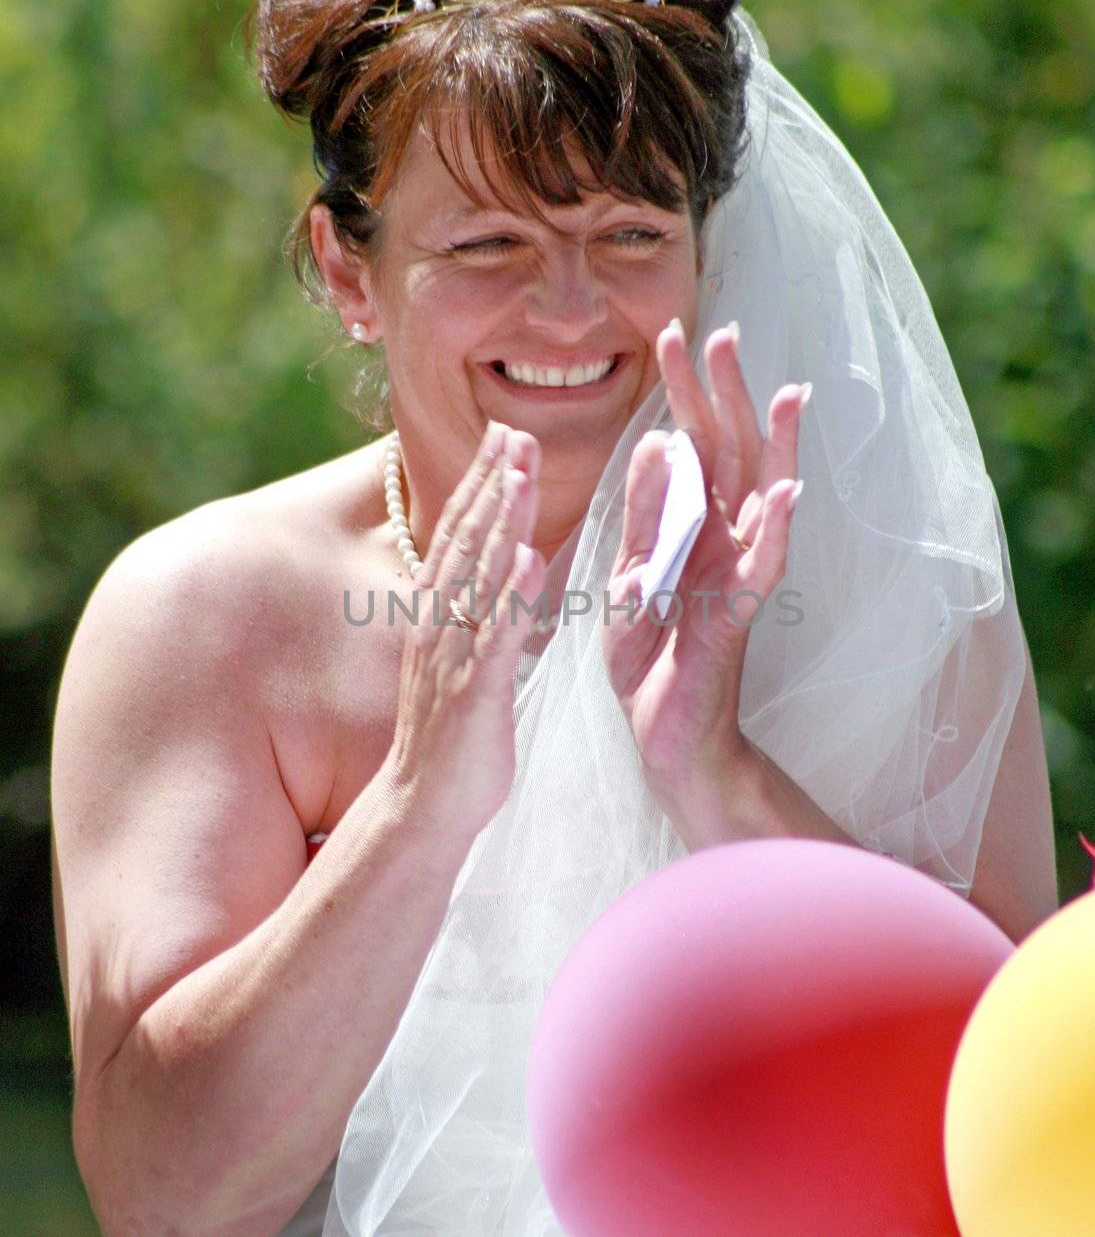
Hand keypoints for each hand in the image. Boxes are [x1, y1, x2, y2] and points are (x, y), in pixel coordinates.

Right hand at [383, 421, 546, 837]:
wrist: (422, 807)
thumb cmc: (450, 738)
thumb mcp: (459, 660)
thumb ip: (474, 614)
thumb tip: (496, 573)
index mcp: (438, 613)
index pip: (459, 535)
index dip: (480, 484)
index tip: (502, 437)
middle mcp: (440, 624)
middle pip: (466, 540)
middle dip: (490, 482)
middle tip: (513, 429)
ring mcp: (455, 655)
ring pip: (480, 576)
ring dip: (501, 519)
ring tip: (521, 470)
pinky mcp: (476, 692)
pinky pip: (497, 637)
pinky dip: (513, 596)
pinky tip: (531, 559)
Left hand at [601, 318, 807, 804]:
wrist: (664, 736)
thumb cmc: (647, 660)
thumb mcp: (628, 576)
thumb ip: (643, 514)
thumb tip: (655, 440)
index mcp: (689, 528)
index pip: (690, 445)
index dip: (683, 392)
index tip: (670, 334)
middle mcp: (720, 542)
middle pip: (729, 455)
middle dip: (726, 396)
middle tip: (723, 333)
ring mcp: (735, 576)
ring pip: (762, 499)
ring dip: (774, 447)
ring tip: (786, 393)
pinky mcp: (738, 616)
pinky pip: (764, 567)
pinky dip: (776, 530)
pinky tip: (788, 490)